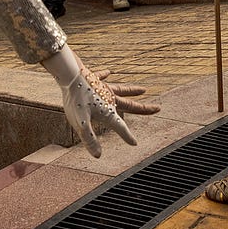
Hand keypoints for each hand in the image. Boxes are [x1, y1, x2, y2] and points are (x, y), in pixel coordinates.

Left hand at [42, 47, 157, 157]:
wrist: (70, 74)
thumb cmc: (75, 99)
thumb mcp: (81, 123)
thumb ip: (90, 140)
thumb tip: (98, 156)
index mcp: (107, 111)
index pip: (120, 126)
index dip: (127, 136)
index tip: (134, 143)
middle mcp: (109, 99)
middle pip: (130, 105)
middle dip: (144, 108)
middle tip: (158, 108)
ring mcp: (103, 88)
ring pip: (122, 90)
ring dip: (133, 91)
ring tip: (144, 90)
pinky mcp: (94, 79)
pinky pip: (102, 77)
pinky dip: (105, 75)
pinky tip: (109, 72)